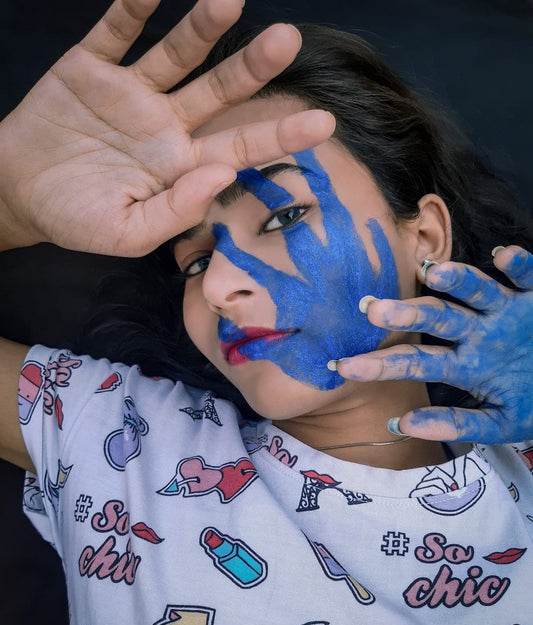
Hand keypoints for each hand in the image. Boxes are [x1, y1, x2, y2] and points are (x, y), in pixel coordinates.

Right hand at [0, 0, 333, 255]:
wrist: (19, 193)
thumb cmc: (77, 219)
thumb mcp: (127, 233)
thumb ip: (176, 211)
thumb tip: (225, 175)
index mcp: (182, 166)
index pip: (240, 146)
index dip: (280, 134)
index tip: (323, 123)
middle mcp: (167, 124)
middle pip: (219, 91)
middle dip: (252, 67)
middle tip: (286, 41)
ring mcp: (132, 91)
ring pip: (176, 53)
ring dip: (201, 27)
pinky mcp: (91, 66)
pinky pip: (115, 31)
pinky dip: (131, 9)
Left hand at [336, 245, 532, 443]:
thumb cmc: (532, 402)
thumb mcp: (499, 423)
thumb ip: (455, 424)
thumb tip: (401, 425)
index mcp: (463, 362)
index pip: (415, 359)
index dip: (382, 363)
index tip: (344, 366)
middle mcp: (478, 332)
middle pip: (437, 318)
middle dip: (406, 314)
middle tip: (372, 311)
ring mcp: (506, 312)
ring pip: (477, 291)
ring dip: (457, 280)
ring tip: (432, 272)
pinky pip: (528, 275)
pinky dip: (518, 265)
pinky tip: (502, 256)